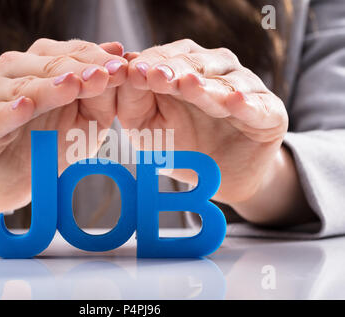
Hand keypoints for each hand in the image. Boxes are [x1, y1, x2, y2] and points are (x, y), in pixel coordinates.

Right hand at [0, 39, 126, 212]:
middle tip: (105, 74)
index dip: (97, 59)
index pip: (71, 53)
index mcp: (41, 64)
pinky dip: (10, 111)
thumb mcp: (87, 120)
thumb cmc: (52, 143)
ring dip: (49, 87)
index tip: (123, 67)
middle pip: (49, 64)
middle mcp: (14, 72)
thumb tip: (121, 59)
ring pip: (23, 86)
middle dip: (80, 69)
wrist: (15, 178)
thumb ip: (100, 94)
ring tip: (73, 85)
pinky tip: (25, 106)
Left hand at [118, 39, 288, 206]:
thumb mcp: (146, 126)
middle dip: (175, 69)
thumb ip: (133, 100)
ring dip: (206, 85)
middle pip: (196, 62)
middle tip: (156, 76)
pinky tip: (236, 101)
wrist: (219, 178)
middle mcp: (217, 72)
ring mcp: (246, 89)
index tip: (133, 71)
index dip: (151, 63)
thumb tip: (127, 69)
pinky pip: (260, 107)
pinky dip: (248, 104)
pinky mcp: (270, 113)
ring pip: (227, 82)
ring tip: (189, 85)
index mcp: (185, 68)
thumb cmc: (179, 145)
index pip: (167, 57)